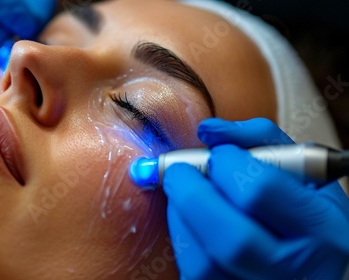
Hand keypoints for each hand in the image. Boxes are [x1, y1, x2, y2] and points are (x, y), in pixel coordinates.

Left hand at [164, 118, 348, 278]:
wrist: (304, 257)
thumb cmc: (299, 207)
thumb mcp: (300, 170)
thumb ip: (258, 138)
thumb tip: (208, 130)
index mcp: (323, 229)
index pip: (259, 191)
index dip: (227, 164)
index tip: (219, 154)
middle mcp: (298, 270)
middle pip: (231, 239)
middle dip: (192, 193)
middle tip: (179, 171)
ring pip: (204, 261)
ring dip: (180, 215)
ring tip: (183, 193)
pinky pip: (192, 272)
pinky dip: (180, 238)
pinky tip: (187, 218)